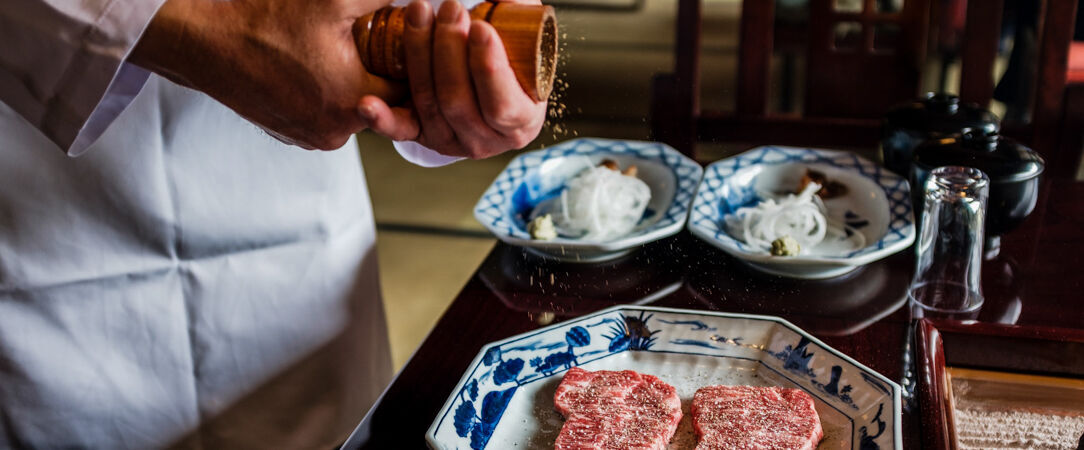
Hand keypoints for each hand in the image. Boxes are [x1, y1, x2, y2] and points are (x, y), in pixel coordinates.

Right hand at [130, 0, 403, 149]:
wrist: (206, 42)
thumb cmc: (267, 19)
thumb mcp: (333, 0)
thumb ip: (382, 0)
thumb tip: (419, 3)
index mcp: (354, 98)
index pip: (411, 89)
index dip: (414, 63)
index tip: (407, 42)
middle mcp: (338, 130)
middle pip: (387, 105)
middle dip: (388, 76)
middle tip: (377, 46)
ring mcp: (316, 138)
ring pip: (359, 112)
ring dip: (360, 87)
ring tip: (346, 54)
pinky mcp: (297, 137)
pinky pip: (332, 118)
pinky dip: (334, 97)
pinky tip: (321, 69)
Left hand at [357, 0, 547, 158]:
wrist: (490, 89)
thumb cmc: (511, 61)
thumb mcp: (525, 41)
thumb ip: (517, 16)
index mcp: (519, 122)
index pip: (501, 104)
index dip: (490, 69)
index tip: (480, 28)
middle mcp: (484, 140)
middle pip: (458, 100)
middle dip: (450, 50)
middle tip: (450, 8)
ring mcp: (449, 140)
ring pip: (428, 101)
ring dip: (419, 54)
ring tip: (419, 12)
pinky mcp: (419, 135)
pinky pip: (399, 129)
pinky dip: (381, 117)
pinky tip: (367, 104)